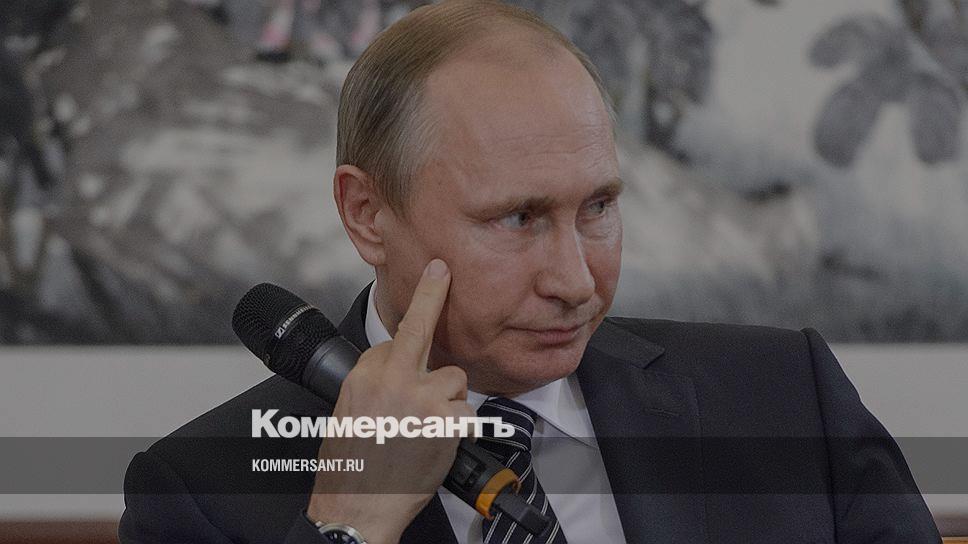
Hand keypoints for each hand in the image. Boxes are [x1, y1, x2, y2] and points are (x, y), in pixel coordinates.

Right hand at [306, 259, 472, 543]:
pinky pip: (466, 411)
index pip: (395, 342)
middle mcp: (390, 379)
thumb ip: (374, 386)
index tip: (425, 300)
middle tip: (443, 271)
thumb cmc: (349, 469)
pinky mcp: (445, 421)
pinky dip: (459, 427)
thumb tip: (393, 372)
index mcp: (362, 376)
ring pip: (454, 378)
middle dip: (433, 294)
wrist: (356, 508)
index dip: (410, 344)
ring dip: (449, 400)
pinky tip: (438, 443)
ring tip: (428, 429)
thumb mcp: (347, 415)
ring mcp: (420, 398)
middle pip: (419, 328)